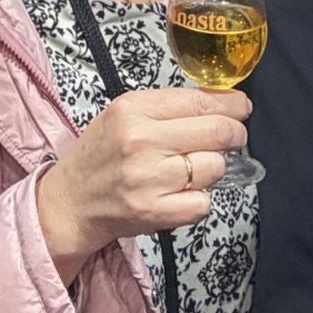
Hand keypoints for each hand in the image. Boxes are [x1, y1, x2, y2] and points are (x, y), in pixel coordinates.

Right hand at [35, 86, 250, 283]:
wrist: (70, 201)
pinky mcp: (156, 211)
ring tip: (190, 170)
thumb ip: (168, 107)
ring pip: (215, 168)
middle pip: (218, 132)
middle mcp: (141, 141)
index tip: (241, 107)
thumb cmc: (100, 155)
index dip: (232, 104)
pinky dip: (199, 200)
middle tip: (234, 137)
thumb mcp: (123, 115)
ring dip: (212, 169)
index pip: (200, 101)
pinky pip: (204, 203)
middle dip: (235, 134)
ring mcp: (149, 178)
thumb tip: (222, 104)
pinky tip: (180, 195)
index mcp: (133, 109)